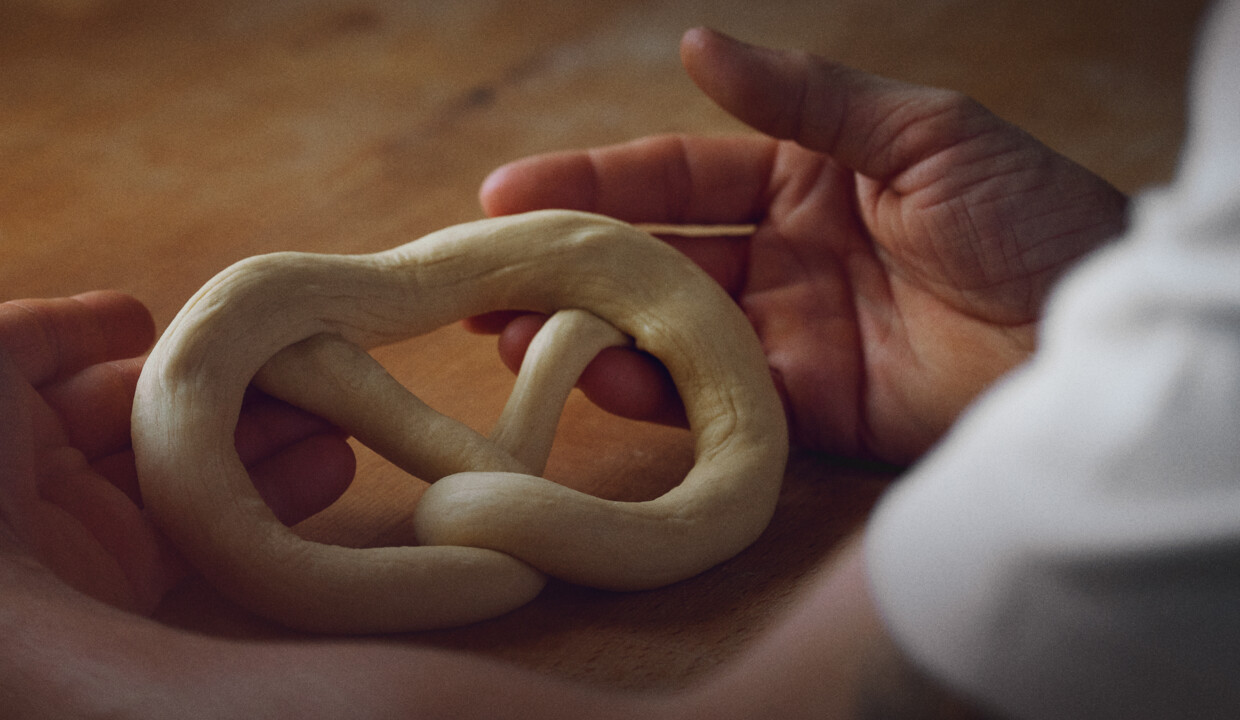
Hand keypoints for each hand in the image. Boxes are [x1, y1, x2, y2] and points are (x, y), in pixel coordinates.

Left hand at [0, 141, 353, 697]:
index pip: (38, 349)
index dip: (93, 327)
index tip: (155, 316)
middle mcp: (10, 465)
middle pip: (123, 404)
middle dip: (203, 376)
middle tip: (283, 345)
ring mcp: (68, 526)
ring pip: (175, 462)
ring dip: (254, 428)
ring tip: (332, 395)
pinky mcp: (120, 579)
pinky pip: (205, 528)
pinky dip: (269, 496)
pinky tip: (330, 459)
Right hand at [470, 28, 1127, 463]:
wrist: (1103, 334)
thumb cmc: (1033, 216)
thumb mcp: (923, 131)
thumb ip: (803, 98)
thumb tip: (697, 45)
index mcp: (809, 174)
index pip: (675, 174)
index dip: (590, 181)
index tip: (506, 193)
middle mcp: (785, 254)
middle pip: (651, 255)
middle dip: (564, 265)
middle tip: (481, 276)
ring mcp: (789, 335)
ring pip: (662, 331)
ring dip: (583, 331)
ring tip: (505, 333)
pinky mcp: (804, 410)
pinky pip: (706, 397)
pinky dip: (645, 388)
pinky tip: (587, 372)